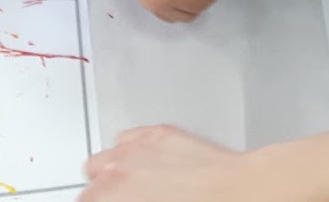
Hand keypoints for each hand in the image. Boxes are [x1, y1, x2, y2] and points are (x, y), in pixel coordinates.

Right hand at [83, 126, 246, 200]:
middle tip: (124, 201)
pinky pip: (129, 139)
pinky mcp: (158, 133)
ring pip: (105, 158)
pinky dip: (135, 151)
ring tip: (136, 187)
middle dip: (104, 192)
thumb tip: (127, 199)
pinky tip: (151, 165)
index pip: (87, 200)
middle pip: (91, 180)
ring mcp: (137, 147)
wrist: (241, 194)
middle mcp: (117, 169)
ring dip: (115, 171)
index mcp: (112, 194)